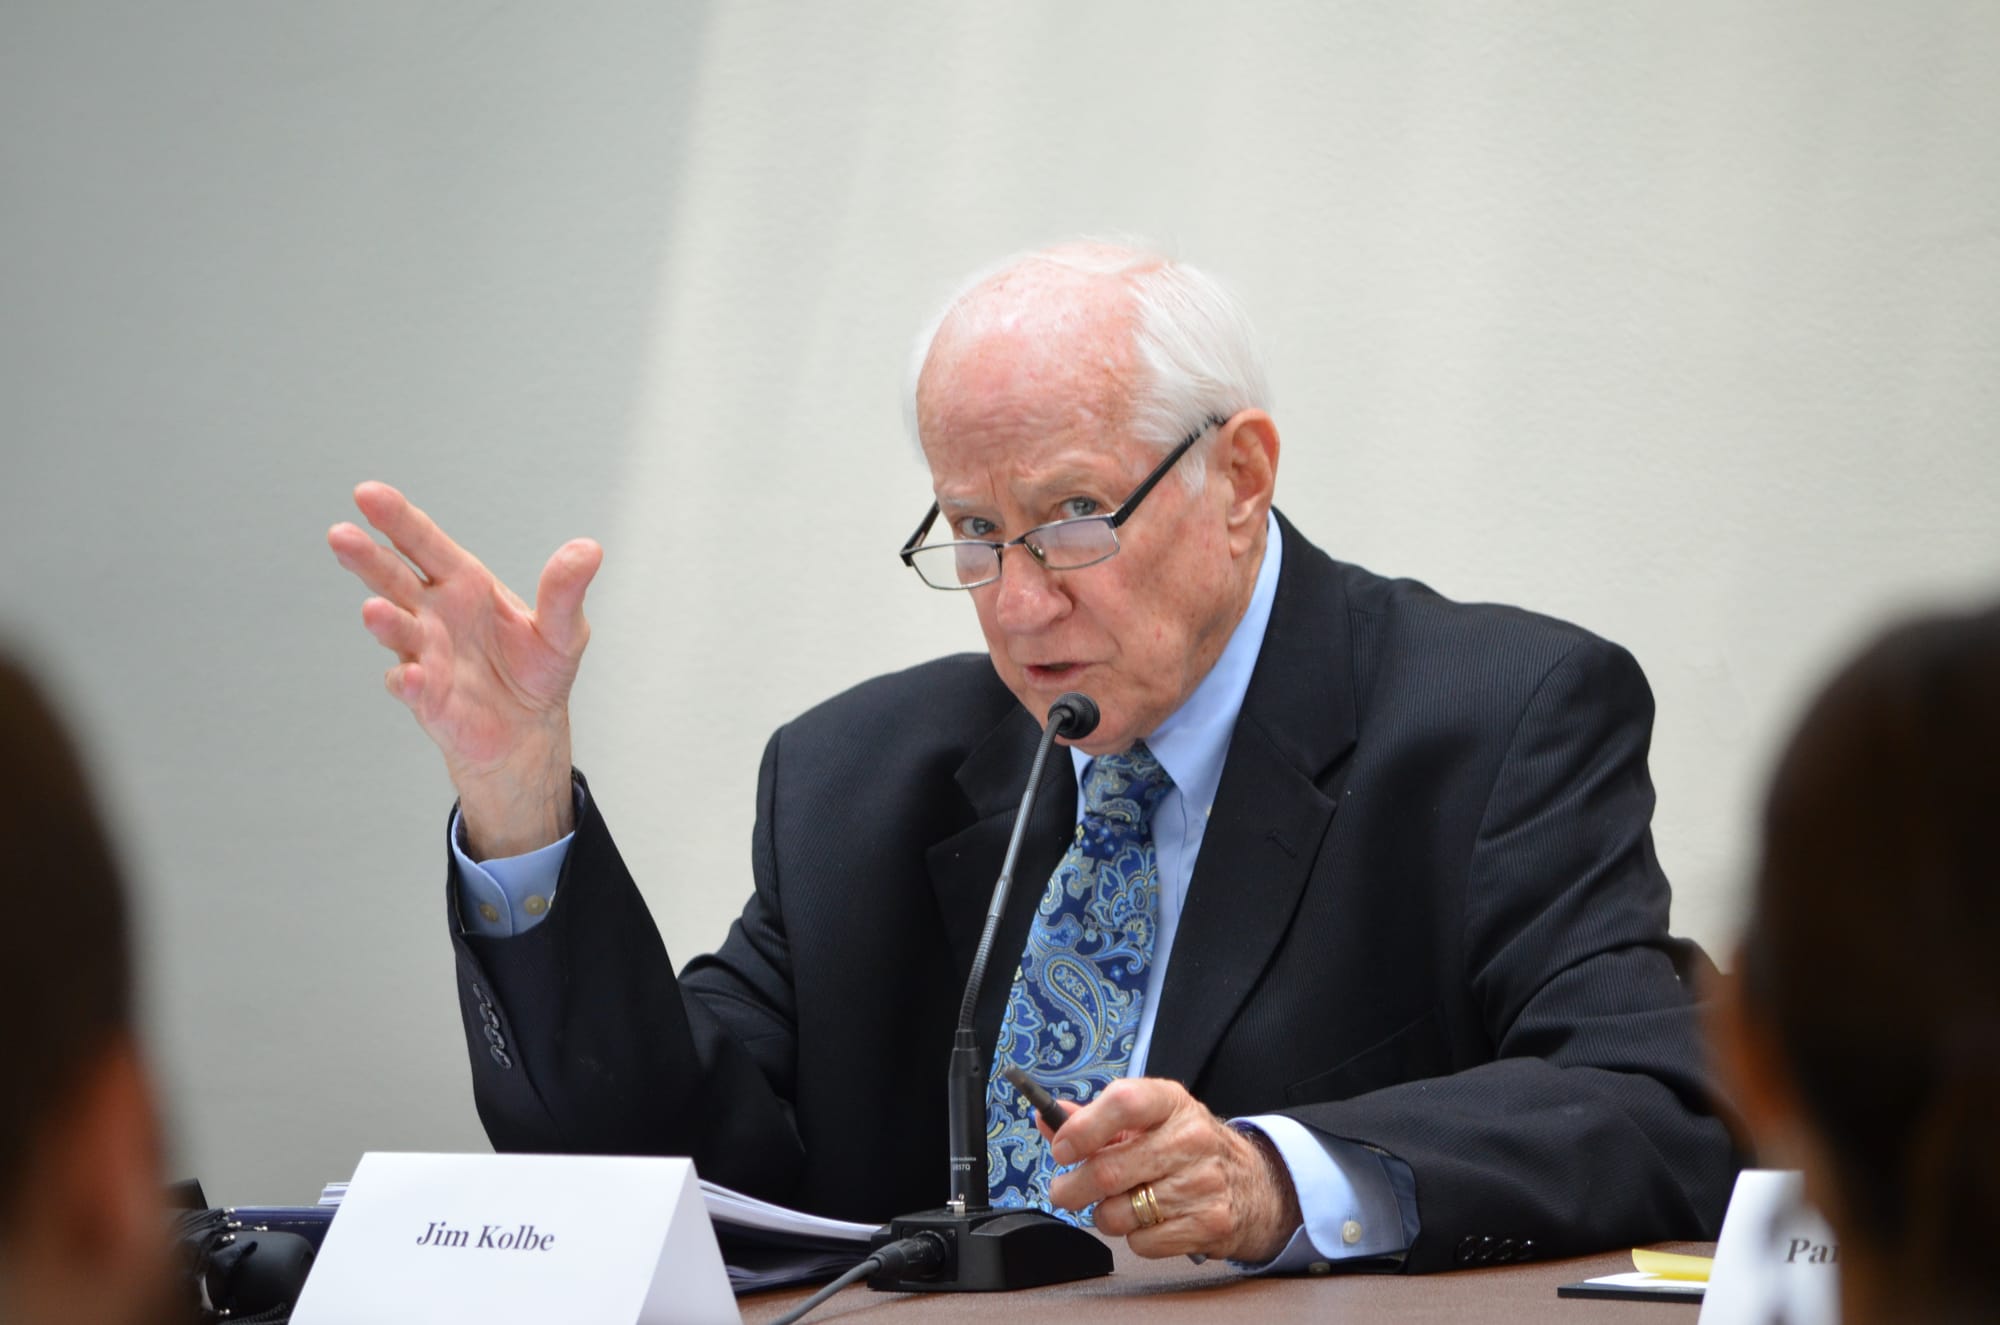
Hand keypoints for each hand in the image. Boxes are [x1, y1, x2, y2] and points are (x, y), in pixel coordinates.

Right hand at [327, 481, 601, 856]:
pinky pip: (412, 686)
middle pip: (393, 578)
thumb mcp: (563, 628)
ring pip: (397, 630)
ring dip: (385, 621)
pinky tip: (409, 676)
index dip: (397, 519)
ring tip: (375, 609)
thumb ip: (566, 590)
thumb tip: (589, 549)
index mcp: (464, 584)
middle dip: (368, 558)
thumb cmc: (537, 670)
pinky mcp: (427, 698)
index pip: (424, 544)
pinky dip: (408, 681)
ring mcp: (425, 654)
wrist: (529, 729)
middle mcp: (434, 614)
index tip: (367, 494)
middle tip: (342, 536)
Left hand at [1042, 1077, 1301, 1262]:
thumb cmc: (1184, 1147)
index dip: (1083, 1128)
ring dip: (1105, 1214)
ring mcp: (1204, 1182)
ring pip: (1119, 1213)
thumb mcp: (1148, 1119)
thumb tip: (1047, 1118)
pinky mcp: (1210, 1223)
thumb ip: (1094, 1119)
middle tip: (1065, 1192)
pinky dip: (1134, 1236)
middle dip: (1072, 1188)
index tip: (1061, 1149)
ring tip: (1119, 1203)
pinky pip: (1142, 1242)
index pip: (1124, 1103)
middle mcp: (1192, 1138)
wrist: (1251, 1183)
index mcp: (1171, 1102)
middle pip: (1109, 1170)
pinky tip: (1148, 1220)